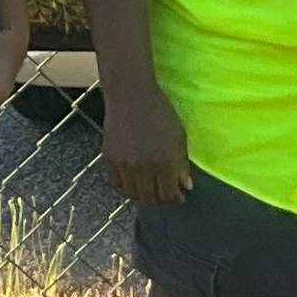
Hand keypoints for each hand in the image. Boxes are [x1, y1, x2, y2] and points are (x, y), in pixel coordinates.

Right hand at [102, 83, 193, 204]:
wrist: (131, 96)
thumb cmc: (160, 113)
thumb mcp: (178, 136)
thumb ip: (182, 164)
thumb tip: (186, 187)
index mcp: (164, 162)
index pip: (169, 194)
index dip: (175, 199)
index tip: (180, 197)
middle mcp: (143, 168)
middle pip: (151, 198)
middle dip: (161, 199)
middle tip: (166, 195)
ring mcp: (124, 166)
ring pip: (133, 194)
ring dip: (143, 196)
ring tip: (151, 190)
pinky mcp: (110, 160)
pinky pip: (117, 184)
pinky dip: (127, 187)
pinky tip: (135, 182)